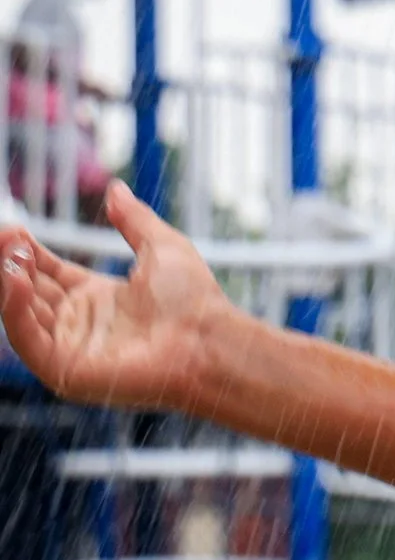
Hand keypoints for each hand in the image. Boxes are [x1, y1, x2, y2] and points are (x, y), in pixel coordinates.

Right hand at [0, 180, 229, 409]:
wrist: (210, 339)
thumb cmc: (195, 300)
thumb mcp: (162, 247)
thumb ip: (134, 220)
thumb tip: (116, 188)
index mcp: (98, 298)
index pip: (47, 273)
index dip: (27, 252)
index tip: (12, 229)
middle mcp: (79, 324)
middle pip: (28, 291)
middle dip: (11, 262)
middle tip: (4, 234)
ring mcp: (71, 348)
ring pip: (21, 313)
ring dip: (9, 281)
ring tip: (9, 249)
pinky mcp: (67, 371)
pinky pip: (28, 341)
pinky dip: (15, 310)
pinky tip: (15, 279)